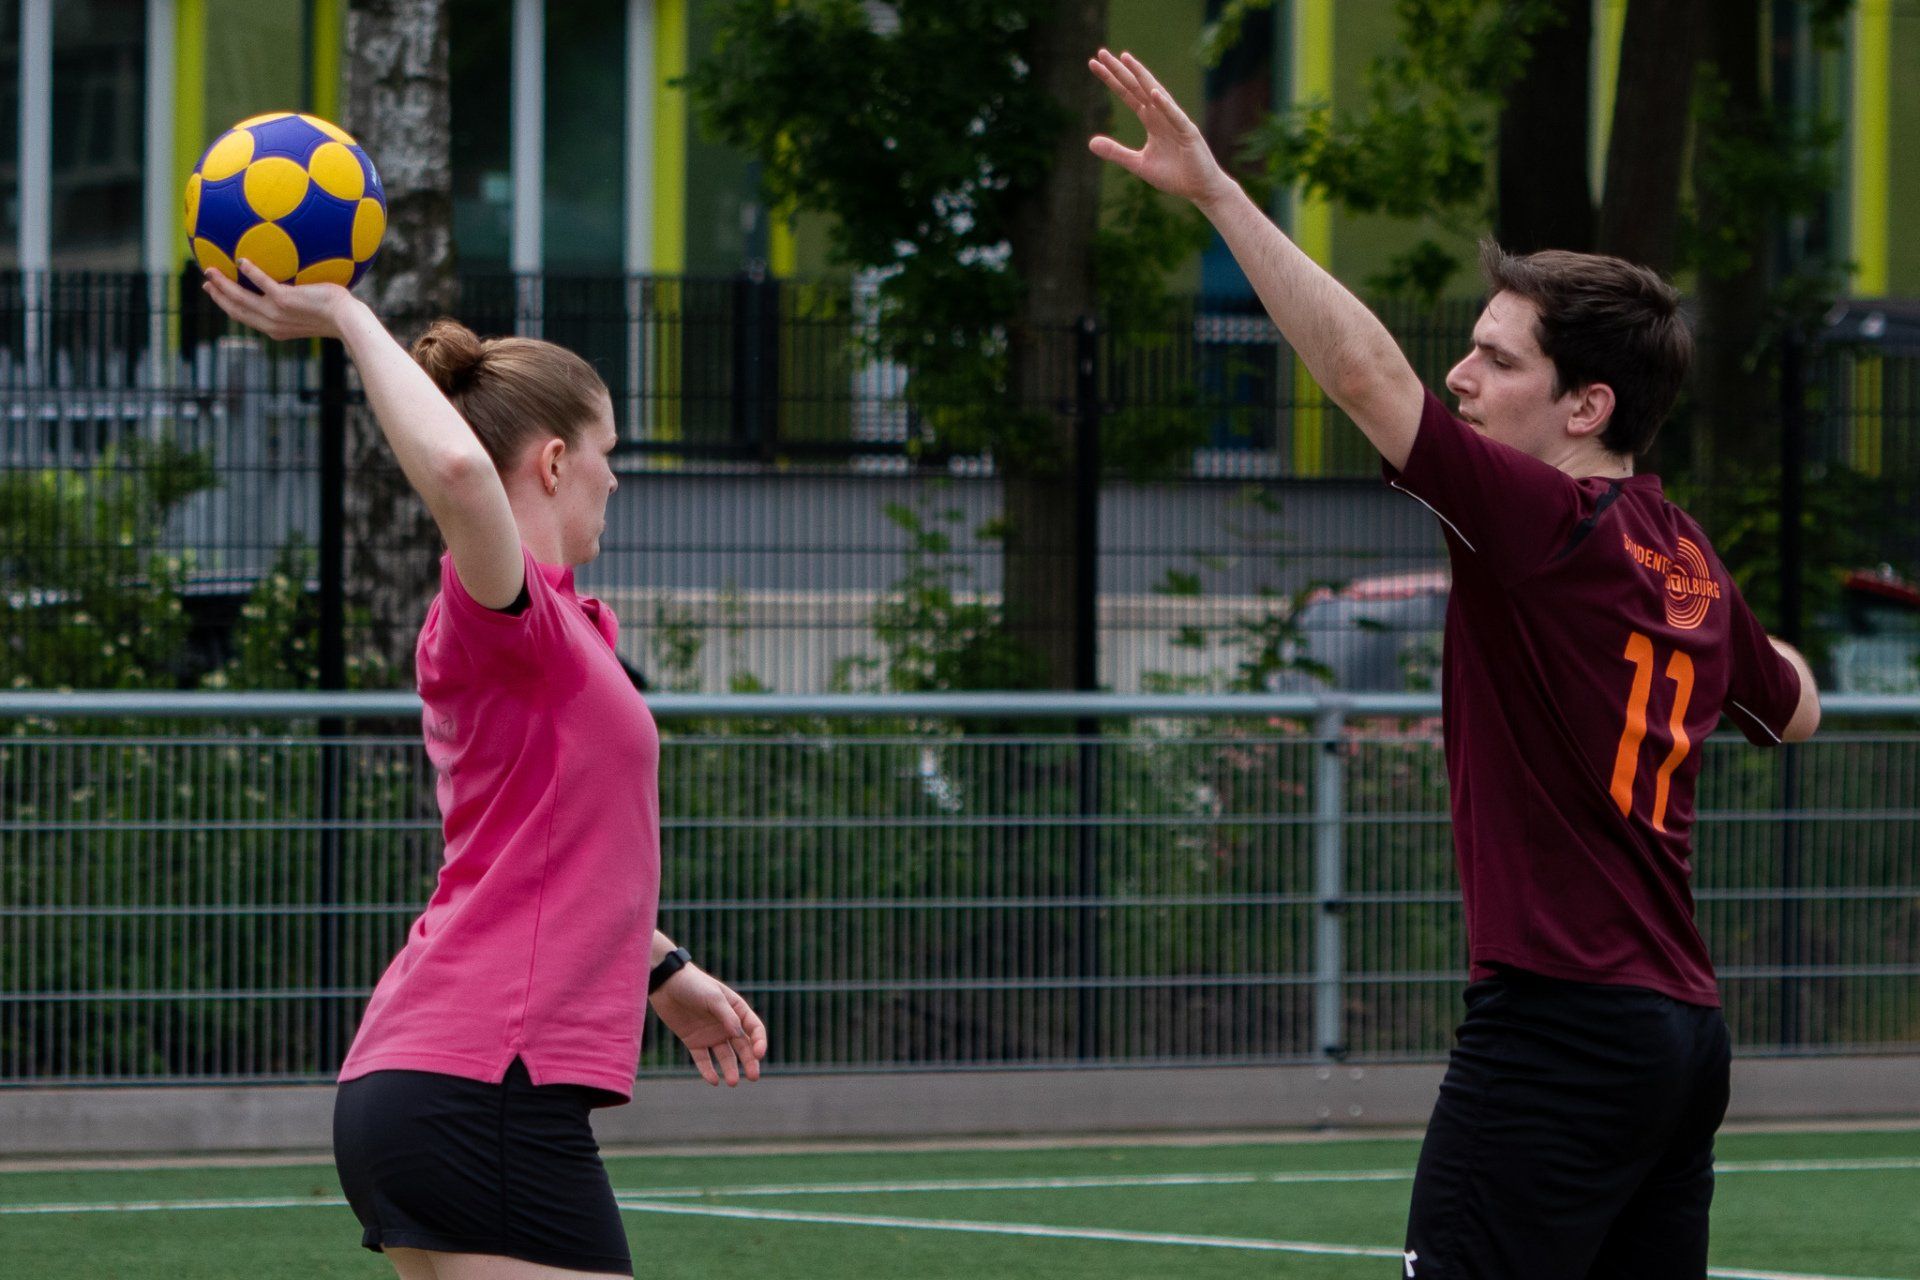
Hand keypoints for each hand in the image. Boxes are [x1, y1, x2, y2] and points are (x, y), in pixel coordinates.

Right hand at [202, 259, 357, 341]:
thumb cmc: (338, 315)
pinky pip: (261, 282)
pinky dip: (250, 272)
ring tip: (210, 270)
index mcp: (275, 328)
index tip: (216, 293)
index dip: (227, 305)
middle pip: (235, 310)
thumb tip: (303, 284)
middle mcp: (272, 324)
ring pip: (240, 299)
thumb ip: (302, 299)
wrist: (347, 321)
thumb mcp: (314, 310)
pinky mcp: (284, 300)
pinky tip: (241, 259)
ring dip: (222, 284)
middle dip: (218, 296)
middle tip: (205, 282)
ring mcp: (276, 313)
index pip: (245, 317)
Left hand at [648, 965, 766, 1086]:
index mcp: (737, 1010)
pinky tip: (714, 1080)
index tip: (758, 1053)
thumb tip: (740, 1035)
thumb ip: (727, 1016)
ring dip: (730, 1069)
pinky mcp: (694, 1042)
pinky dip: (708, 1071)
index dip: (759, 1042)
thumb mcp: (713, 997)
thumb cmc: (694, 985)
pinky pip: (703, 1060)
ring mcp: (710, 1034)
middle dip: (749, 1062)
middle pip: (743, 1047)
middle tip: (753, 1077)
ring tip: (732, 1082)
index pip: (754, 1029)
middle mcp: (726, 1024)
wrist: (666, 983)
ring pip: (725, 1056)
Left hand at [1087, 49, 1236, 209]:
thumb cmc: (1173, 175)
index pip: (1128, 94)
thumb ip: (1116, 152)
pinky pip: (1175, 117)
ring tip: (1126, 59)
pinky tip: (1153, 93)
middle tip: (1102, 53)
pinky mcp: (1188, 133)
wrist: (1200, 188)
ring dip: (1142, 77)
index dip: (1112, 80)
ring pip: (1156, 94)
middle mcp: (1162, 114)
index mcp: (1151, 120)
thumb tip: (1090, 143)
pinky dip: (1165, 105)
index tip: (1094, 64)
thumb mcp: (1139, 165)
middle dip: (1120, 71)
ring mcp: (1176, 121)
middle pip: (1137, 88)